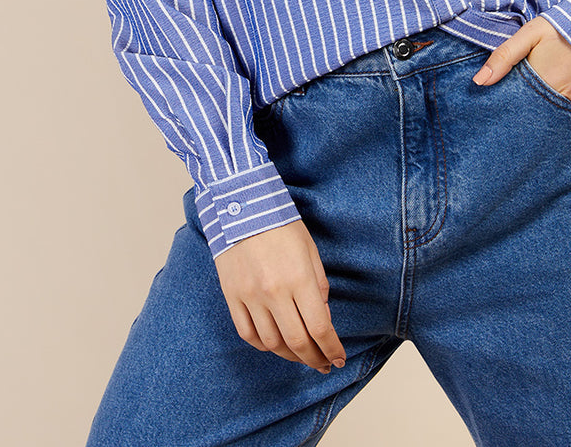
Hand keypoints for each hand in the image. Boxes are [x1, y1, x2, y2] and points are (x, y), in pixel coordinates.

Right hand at [213, 217, 346, 374]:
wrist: (241, 205)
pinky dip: (263, 345)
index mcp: (299, 278)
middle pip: (297, 342)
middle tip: (323, 364)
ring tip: (301, 355)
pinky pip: (247, 333)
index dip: (332, 348)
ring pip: (271, 343)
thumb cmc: (280, 224)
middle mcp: (274, 292)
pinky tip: (274, 344)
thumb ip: (318, 286)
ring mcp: (250, 296)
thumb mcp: (310, 250)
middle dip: (314, 358)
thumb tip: (323, 318)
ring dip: (290, 355)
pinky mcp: (232, 296)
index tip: (338, 358)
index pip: (320, 327)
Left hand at [471, 16, 570, 105]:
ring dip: (547, 108)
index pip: (520, 105)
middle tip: (522, 100)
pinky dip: (566, 106)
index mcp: (546, 79)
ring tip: (543, 93)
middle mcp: (565, 95)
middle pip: (538, 113)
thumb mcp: (531, 33)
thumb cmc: (566, 25)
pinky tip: (561, 94)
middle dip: (528, 109)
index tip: (502, 105)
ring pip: (557, 114)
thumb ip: (504, 56)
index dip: (510, 105)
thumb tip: (479, 82)